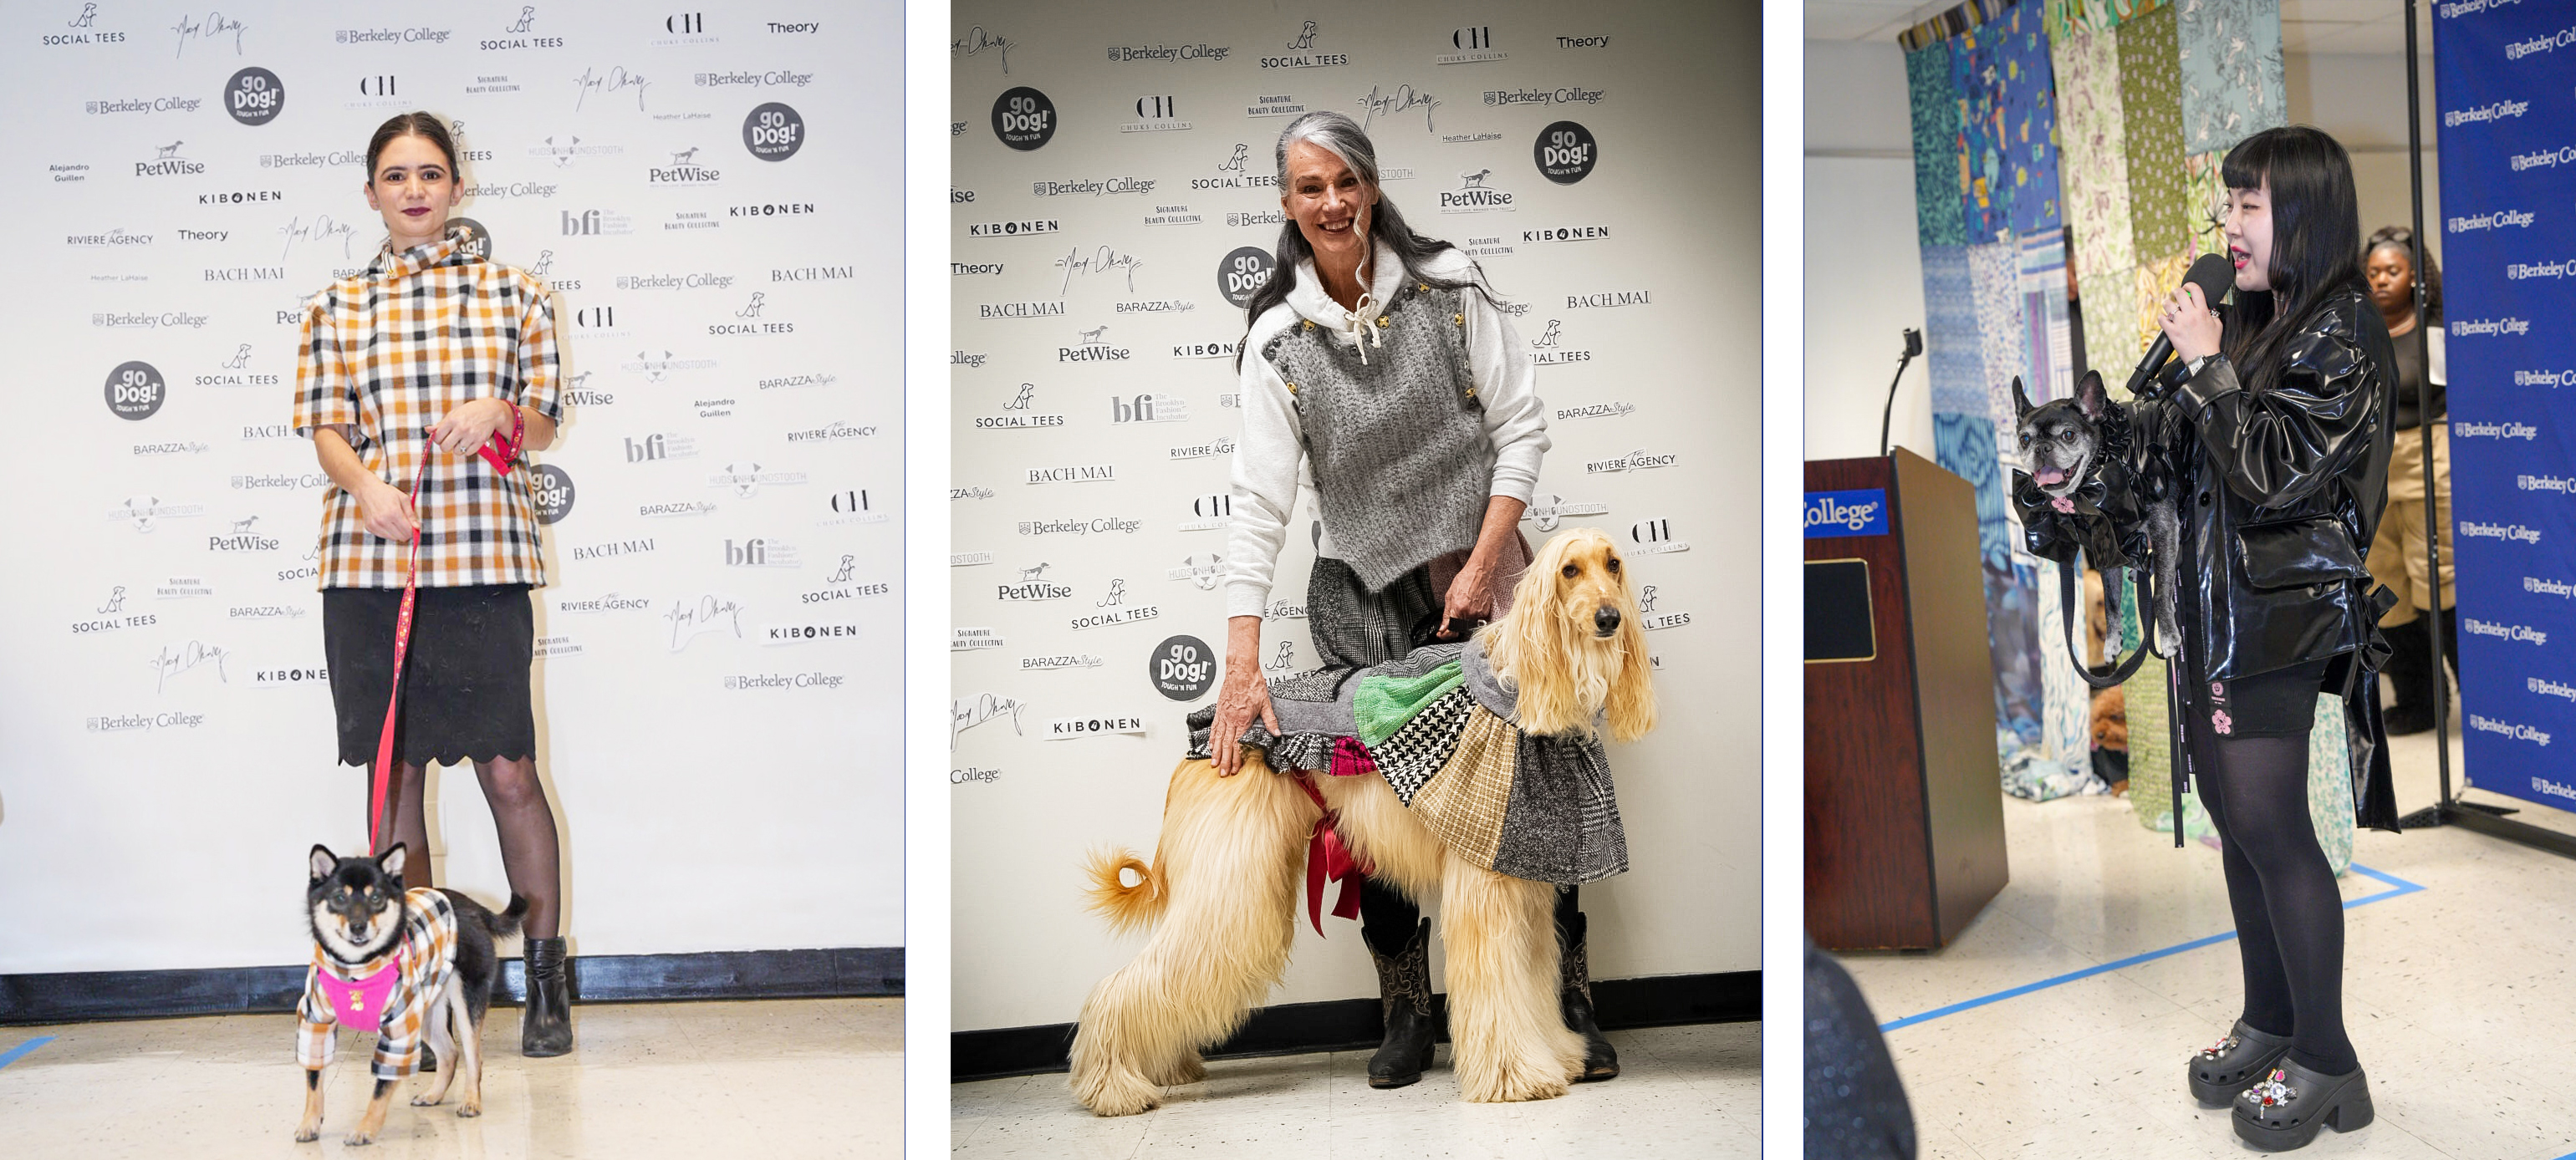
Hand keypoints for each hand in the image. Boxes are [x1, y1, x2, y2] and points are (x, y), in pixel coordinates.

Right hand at [355, 478, 417, 540]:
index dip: (413, 530)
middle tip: (405, 524)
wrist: (367, 490)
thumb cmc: (387, 493)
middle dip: (406, 532)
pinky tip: (387, 522)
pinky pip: (384, 536)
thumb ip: (411, 514)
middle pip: (401, 537)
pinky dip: (388, 532)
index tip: (413, 526)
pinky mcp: (369, 527)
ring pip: (393, 538)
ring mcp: (374, 525)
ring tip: (395, 521)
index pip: (408, 531)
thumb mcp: (403, 499)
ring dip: (397, 532)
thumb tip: (417, 527)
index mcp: (393, 513)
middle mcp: (383, 520)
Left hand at [428, 397, 513, 456]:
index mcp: (452, 420)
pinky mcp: (480, 441)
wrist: (490, 411)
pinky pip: (468, 453)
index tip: (441, 438)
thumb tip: (427, 430)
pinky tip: (468, 442)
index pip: (437, 437)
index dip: (437, 439)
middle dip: (445, 446)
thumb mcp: (453, 414)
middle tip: (449, 442)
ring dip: (457, 448)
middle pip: (445, 447)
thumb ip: (440, 424)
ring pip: (457, 451)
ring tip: (461, 441)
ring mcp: (471, 435)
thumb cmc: (470, 412)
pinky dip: (467, 450)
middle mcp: (461, 428)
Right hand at [1209, 659, 1278, 775]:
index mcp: (1243, 720)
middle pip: (1227, 745)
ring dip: (1216, 752)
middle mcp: (1231, 719)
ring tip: (1214, 763)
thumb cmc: (1252, 683)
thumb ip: (1270, 720)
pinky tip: (1211, 745)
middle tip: (1223, 773)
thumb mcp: (1265, 703)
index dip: (1237, 759)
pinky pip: (1214, 727)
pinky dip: (1212, 737)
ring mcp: (1223, 715)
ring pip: (1218, 738)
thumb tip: (1276, 733)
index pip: (1239, 745)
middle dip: (1225, 761)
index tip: (1235, 769)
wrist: (1241, 669)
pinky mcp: (1220, 709)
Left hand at [1440, 555, 1496, 638]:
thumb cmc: (1465, 580)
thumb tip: (1443, 628)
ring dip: (1464, 619)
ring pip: (1468, 624)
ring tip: (1464, 605)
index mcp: (1459, 608)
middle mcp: (1470, 612)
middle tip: (1452, 618)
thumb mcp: (1449, 596)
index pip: (1452, 630)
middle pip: (1460, 628)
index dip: (1445, 635)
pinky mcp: (1486, 612)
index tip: (1442, 634)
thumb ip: (1446, 615)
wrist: (1479, 573)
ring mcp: (1479, 613)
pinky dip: (1472, 615)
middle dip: (1455, 626)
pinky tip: (1471, 605)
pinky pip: (1477, 619)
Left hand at [2160, 283, 2223, 363]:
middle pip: (2179, 294)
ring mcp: (2180, 323)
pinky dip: (2161, 317)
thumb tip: (2207, 308)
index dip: (2189, 285)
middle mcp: (2191, 315)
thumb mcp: (2217, 325)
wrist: (2204, 357)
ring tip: (2169, 306)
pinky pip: (2161, 319)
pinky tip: (2165, 319)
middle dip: (2176, 291)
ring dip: (2167, 304)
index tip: (2186, 286)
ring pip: (2168, 305)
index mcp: (2203, 311)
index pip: (2196, 290)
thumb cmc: (2211, 342)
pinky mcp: (2172, 331)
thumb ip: (2212, 314)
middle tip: (2175, 294)